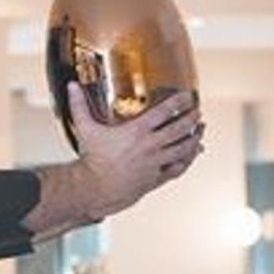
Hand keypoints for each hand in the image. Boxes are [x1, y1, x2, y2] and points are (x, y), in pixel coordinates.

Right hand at [67, 82, 203, 218]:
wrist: (95, 188)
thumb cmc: (91, 159)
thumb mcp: (85, 129)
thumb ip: (79, 105)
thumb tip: (71, 86)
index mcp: (136, 132)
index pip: (164, 112)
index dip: (178, 101)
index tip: (187, 95)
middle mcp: (149, 146)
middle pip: (179, 129)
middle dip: (191, 118)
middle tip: (198, 111)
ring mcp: (155, 163)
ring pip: (182, 148)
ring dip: (195, 137)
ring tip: (201, 129)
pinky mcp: (155, 177)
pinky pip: (177, 168)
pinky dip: (188, 160)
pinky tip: (194, 154)